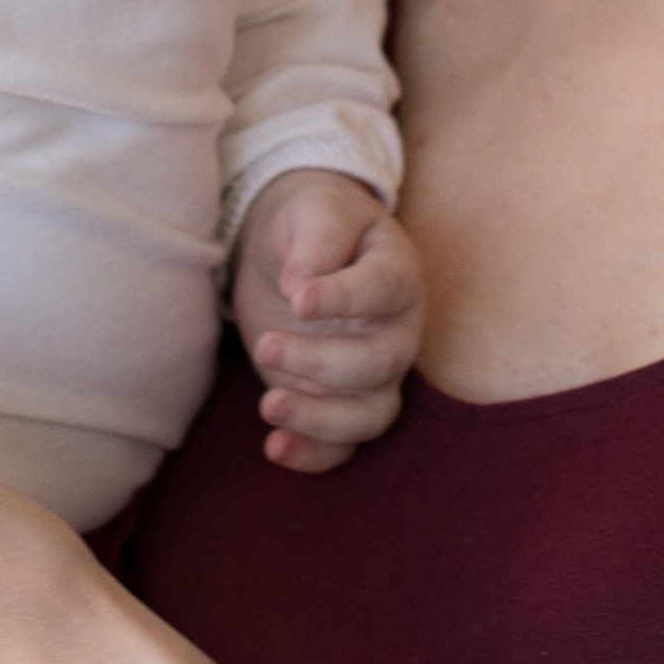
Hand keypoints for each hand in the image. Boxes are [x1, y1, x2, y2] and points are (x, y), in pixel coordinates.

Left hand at [231, 170, 422, 472]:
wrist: (301, 248)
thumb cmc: (314, 222)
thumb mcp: (314, 208)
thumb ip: (317, 238)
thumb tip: (302, 286)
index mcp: (397, 273)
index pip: (385, 291)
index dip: (346, 300)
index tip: (298, 298)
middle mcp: (396, 330)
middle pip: (380, 364)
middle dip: (322, 363)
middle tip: (265, 345)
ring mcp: (372, 374)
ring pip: (370, 416)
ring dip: (320, 419)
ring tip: (268, 406)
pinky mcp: (339, 401)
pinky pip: (344, 445)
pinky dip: (314, 454)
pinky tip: (274, 448)